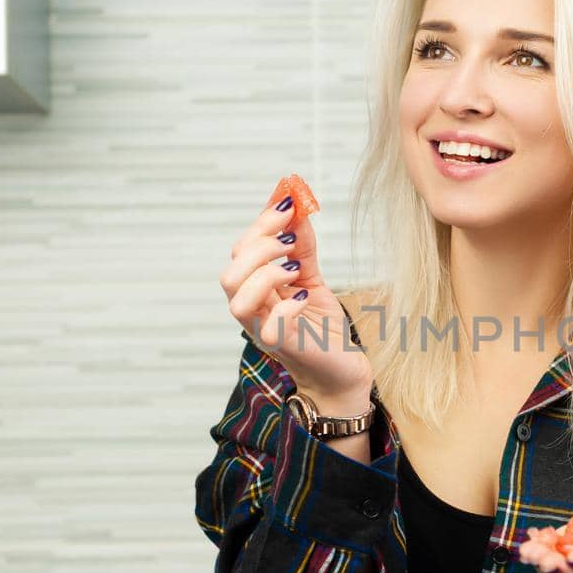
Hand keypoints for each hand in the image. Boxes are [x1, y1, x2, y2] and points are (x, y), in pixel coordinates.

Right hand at [218, 189, 373, 402]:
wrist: (343, 369)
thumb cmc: (322, 328)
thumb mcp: (312, 278)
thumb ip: (301, 247)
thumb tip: (296, 208)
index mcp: (254, 291)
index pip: (240, 252)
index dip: (262, 224)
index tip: (289, 203)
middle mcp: (252, 312)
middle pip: (230, 274)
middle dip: (260, 247)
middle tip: (292, 240)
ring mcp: (263, 330)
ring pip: (237, 299)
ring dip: (266, 274)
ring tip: (295, 269)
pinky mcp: (284, 347)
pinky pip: (270, 327)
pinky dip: (286, 306)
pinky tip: (303, 298)